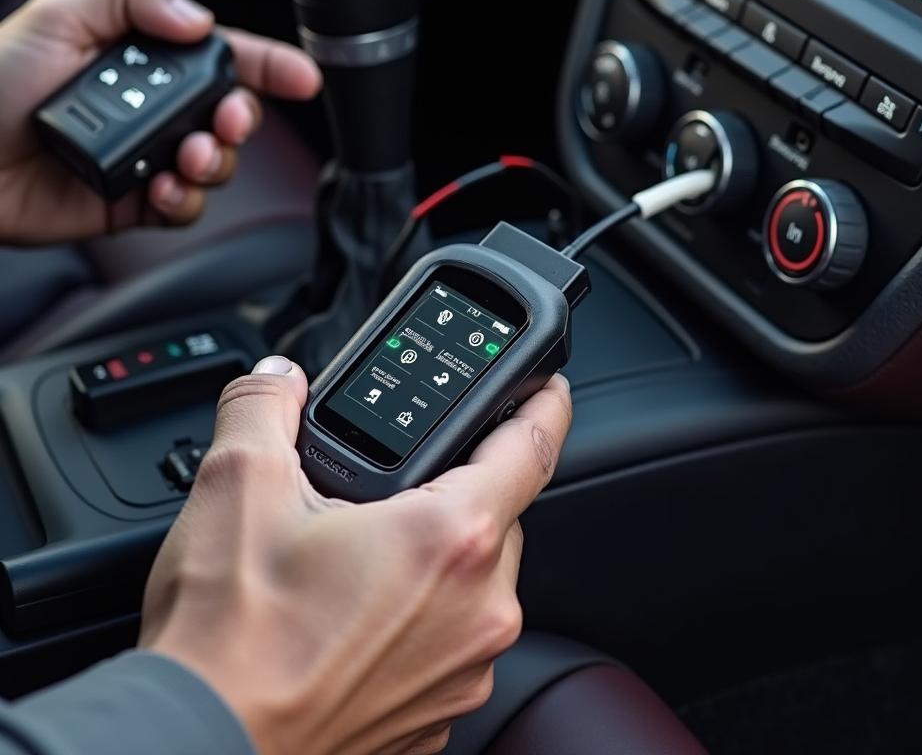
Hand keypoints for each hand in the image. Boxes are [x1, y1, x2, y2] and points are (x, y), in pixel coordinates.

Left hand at [0, 0, 321, 242]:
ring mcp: (147, 155)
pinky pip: (183, 206)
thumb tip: (199, 19)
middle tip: (225, 121)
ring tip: (185, 158)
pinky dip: (182, 200)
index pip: (222, 54)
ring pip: (216, 164)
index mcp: (144, 56)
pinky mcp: (132, 202)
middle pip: (231, 114)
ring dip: (215, 162)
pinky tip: (159, 189)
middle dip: (241, 119)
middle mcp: (153, 106)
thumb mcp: (59, 13)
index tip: (304, 76)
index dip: (271, 64)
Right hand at [140, 357, 571, 754]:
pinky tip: (357, 614)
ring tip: (359, 554)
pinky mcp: (437, 715)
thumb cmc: (229, 644)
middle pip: (498, 515)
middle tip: (389, 488)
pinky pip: (453, 639)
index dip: (542, 402)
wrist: (199, 746)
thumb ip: (265, 404)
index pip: (533, 447)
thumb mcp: (237, 485)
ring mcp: (463, 672)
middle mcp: (478, 612)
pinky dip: (422, 617)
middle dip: (456, 488)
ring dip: (437, 556)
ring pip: (477, 580)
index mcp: (450, 541)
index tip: (546, 385)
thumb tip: (278, 380)